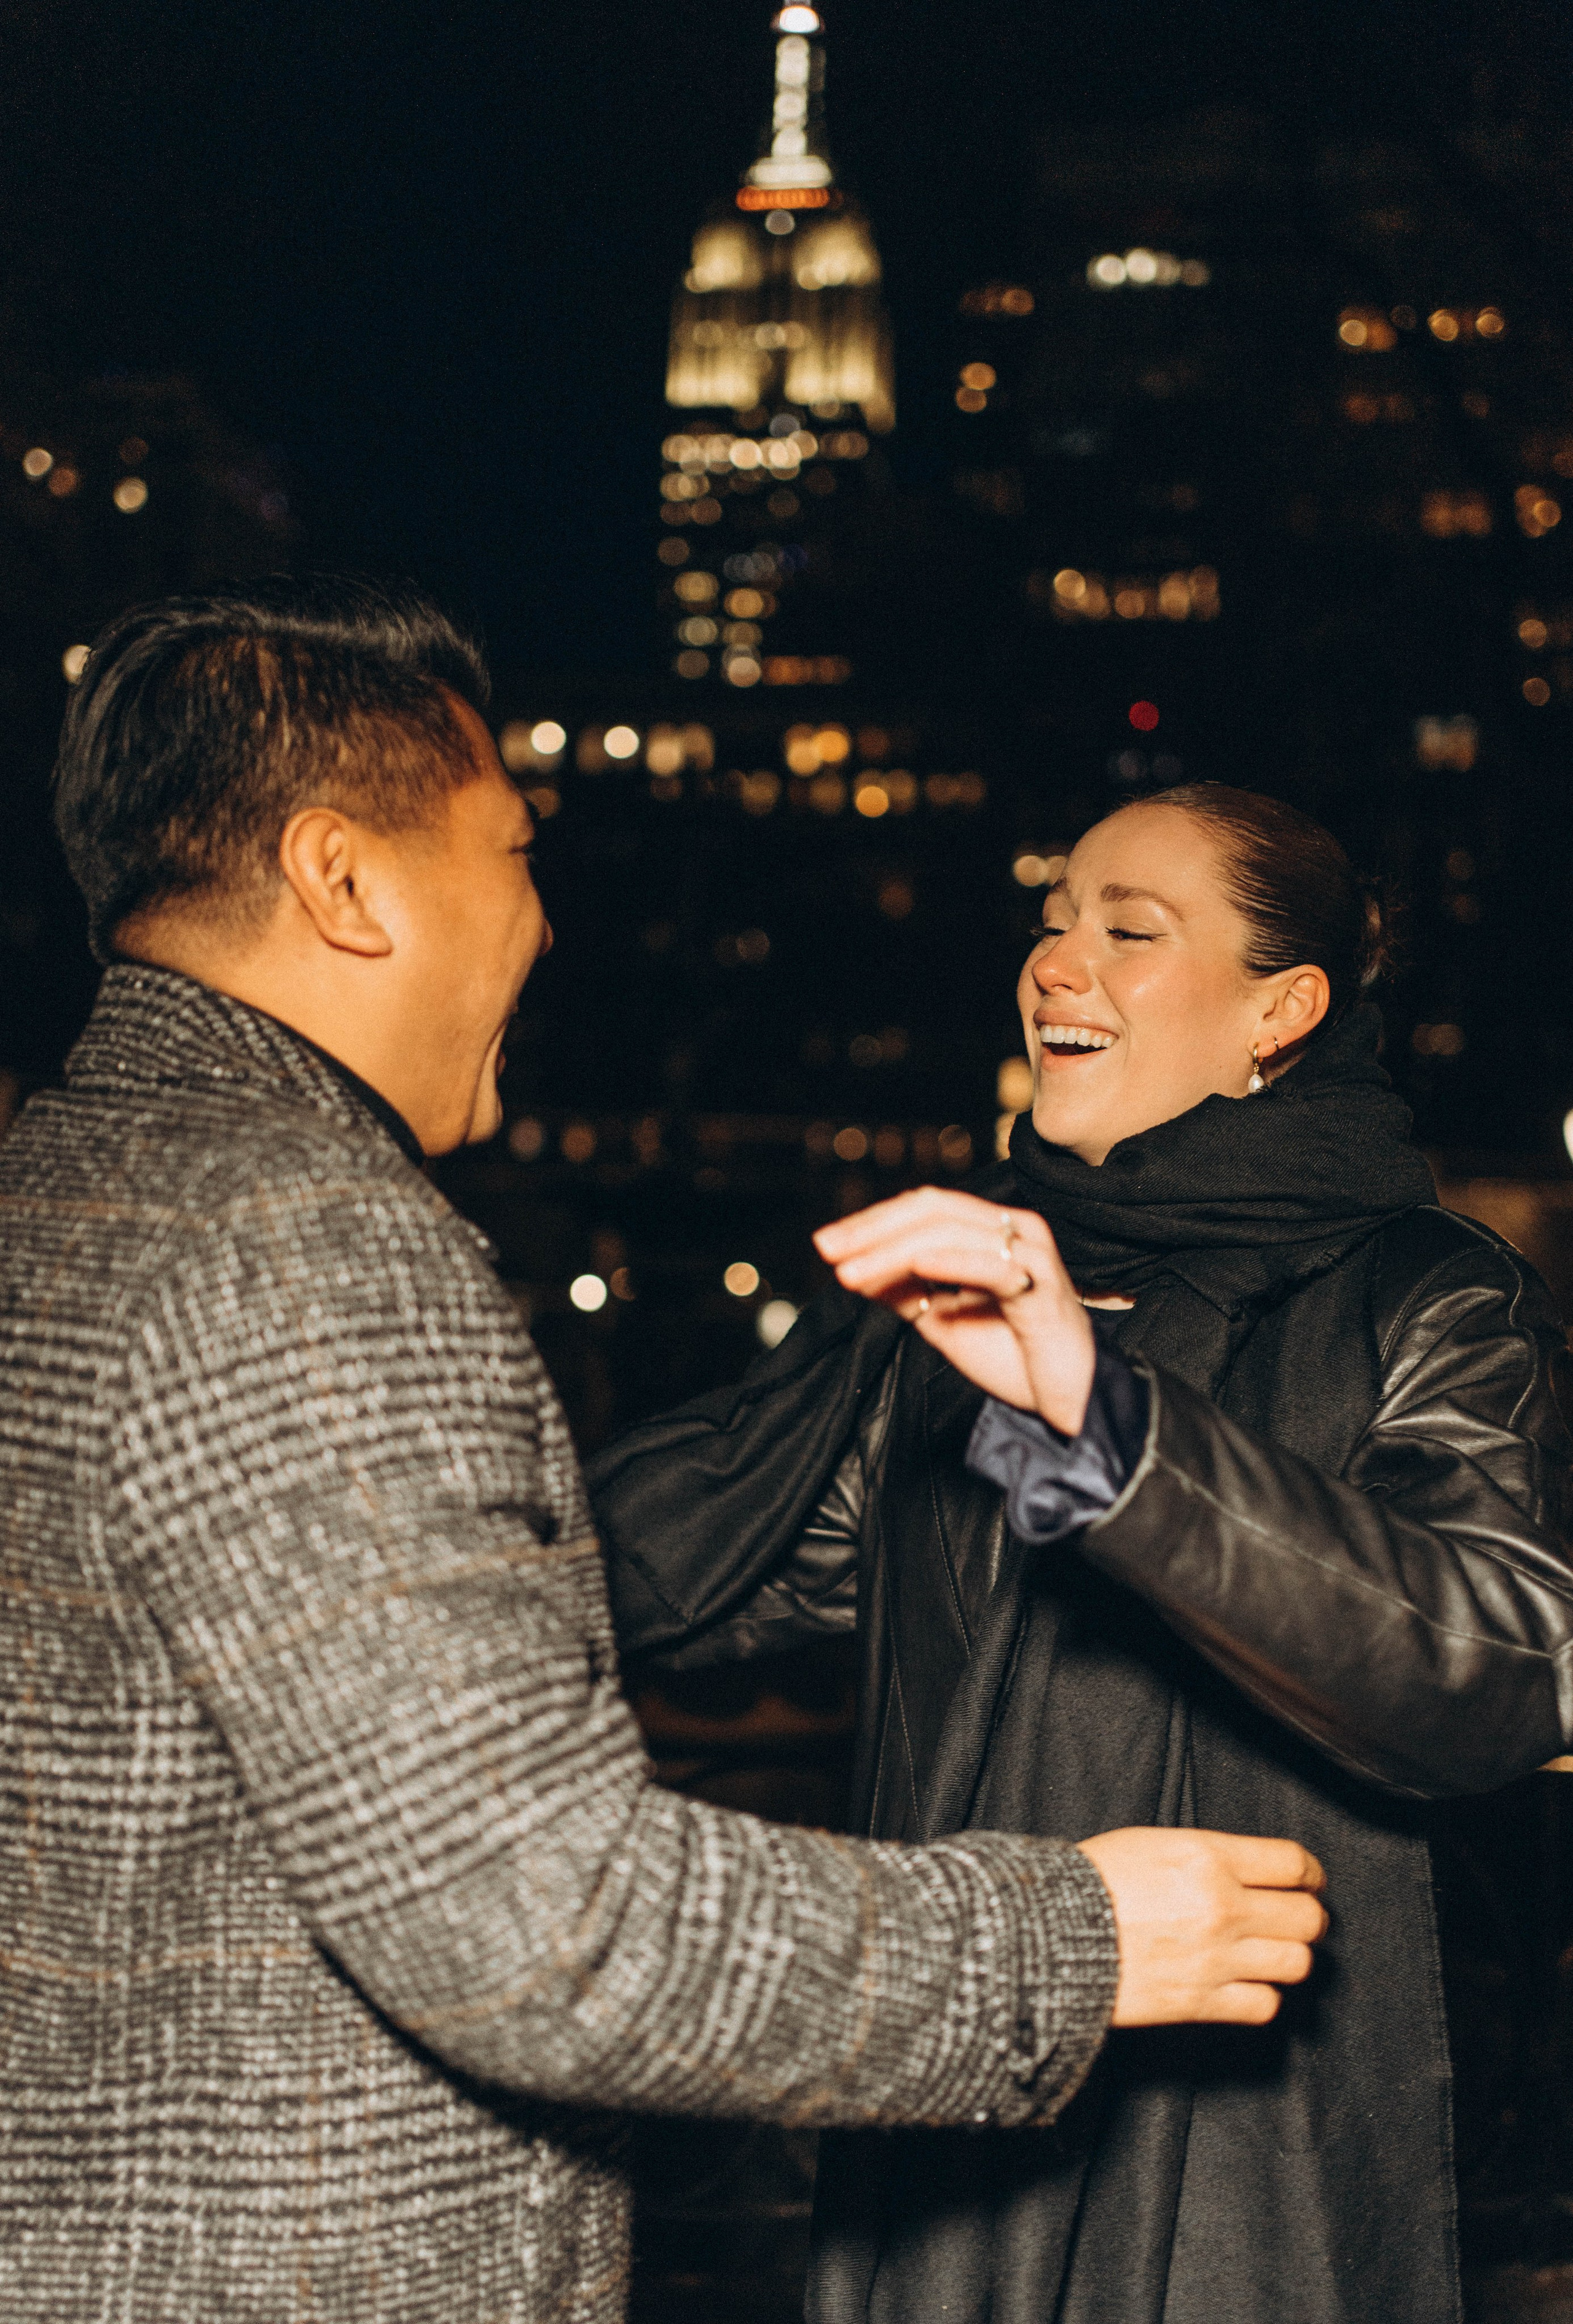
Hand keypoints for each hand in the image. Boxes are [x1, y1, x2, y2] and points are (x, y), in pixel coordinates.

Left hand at [814, 1187, 1096, 1432]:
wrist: (1071, 1401)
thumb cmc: (1015, 1358)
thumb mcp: (943, 1321)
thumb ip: (906, 1293)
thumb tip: (853, 1269)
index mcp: (991, 1232)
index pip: (923, 1209)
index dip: (871, 1223)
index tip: (826, 1245)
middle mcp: (1014, 1231)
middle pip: (933, 1210)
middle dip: (873, 1228)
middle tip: (828, 1249)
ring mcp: (1032, 1256)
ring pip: (953, 1233)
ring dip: (894, 1250)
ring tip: (852, 1271)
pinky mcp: (1044, 1289)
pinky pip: (994, 1267)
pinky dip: (951, 1262)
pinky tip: (915, 1264)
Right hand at [1076, 1828, 1327, 2026]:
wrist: (1049, 1935)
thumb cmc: (1090, 1883)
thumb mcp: (1153, 1843)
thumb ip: (1208, 1857)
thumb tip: (1250, 1873)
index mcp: (1207, 1858)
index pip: (1293, 1863)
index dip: (1310, 1873)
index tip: (1308, 1880)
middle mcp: (1221, 1907)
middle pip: (1307, 1918)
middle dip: (1307, 1917)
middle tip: (1294, 1918)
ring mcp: (1216, 1959)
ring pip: (1296, 1964)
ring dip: (1290, 1957)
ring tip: (1272, 1952)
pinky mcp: (1202, 2003)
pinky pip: (1265, 2005)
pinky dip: (1262, 1996)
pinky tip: (1245, 1983)